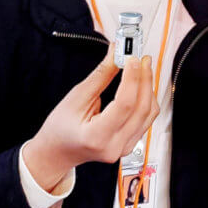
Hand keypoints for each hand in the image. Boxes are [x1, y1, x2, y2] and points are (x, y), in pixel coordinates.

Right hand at [25, 43, 159, 191]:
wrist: (58, 151)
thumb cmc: (60, 128)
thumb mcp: (75, 98)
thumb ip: (100, 77)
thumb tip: (116, 56)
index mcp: (96, 137)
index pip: (124, 104)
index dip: (132, 78)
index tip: (133, 59)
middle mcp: (114, 146)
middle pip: (142, 108)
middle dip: (144, 79)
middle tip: (141, 58)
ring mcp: (124, 147)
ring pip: (149, 113)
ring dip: (148, 88)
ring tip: (142, 69)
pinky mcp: (130, 144)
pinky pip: (147, 119)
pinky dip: (146, 99)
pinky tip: (140, 86)